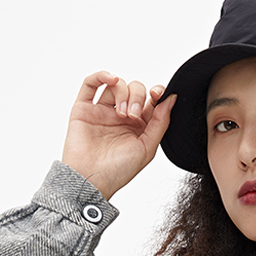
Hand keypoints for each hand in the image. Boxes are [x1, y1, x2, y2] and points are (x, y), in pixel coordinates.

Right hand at [61, 71, 176, 200]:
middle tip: (132, 116)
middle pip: (135, 89)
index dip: (156, 93)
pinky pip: (91, 84)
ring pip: (116, 85)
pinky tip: (111, 79)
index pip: (150, 100)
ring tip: (120, 114)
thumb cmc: (118, 170)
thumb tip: (172, 98)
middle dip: (137, 97)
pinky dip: (101, 75)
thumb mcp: (147, 148)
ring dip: (123, 93)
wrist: (90, 180)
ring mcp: (102, 112)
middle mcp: (121, 117)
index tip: (157, 94)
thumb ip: (161, 122)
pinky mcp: (83, 109)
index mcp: (138, 126)